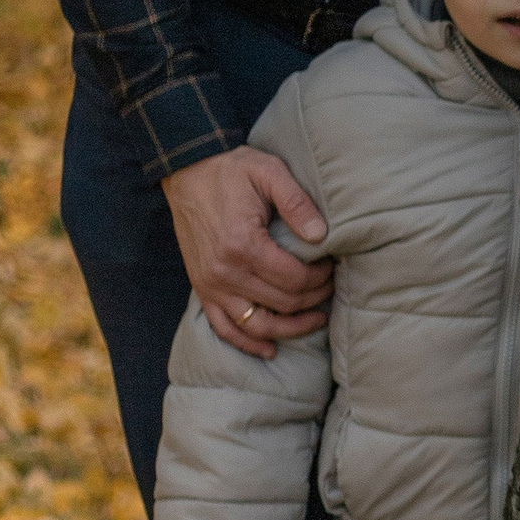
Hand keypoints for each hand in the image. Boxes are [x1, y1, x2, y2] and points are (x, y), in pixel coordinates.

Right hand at [162, 147, 328, 357]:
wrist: (186, 171)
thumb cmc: (231, 170)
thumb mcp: (268, 172)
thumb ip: (297, 202)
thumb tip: (321, 236)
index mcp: (243, 245)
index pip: (295, 279)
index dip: (321, 278)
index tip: (333, 266)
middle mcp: (224, 272)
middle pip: (282, 303)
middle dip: (314, 299)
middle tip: (331, 286)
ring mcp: (210, 285)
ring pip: (257, 324)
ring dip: (290, 328)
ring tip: (316, 320)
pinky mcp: (201, 289)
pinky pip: (224, 327)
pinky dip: (247, 342)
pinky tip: (270, 349)